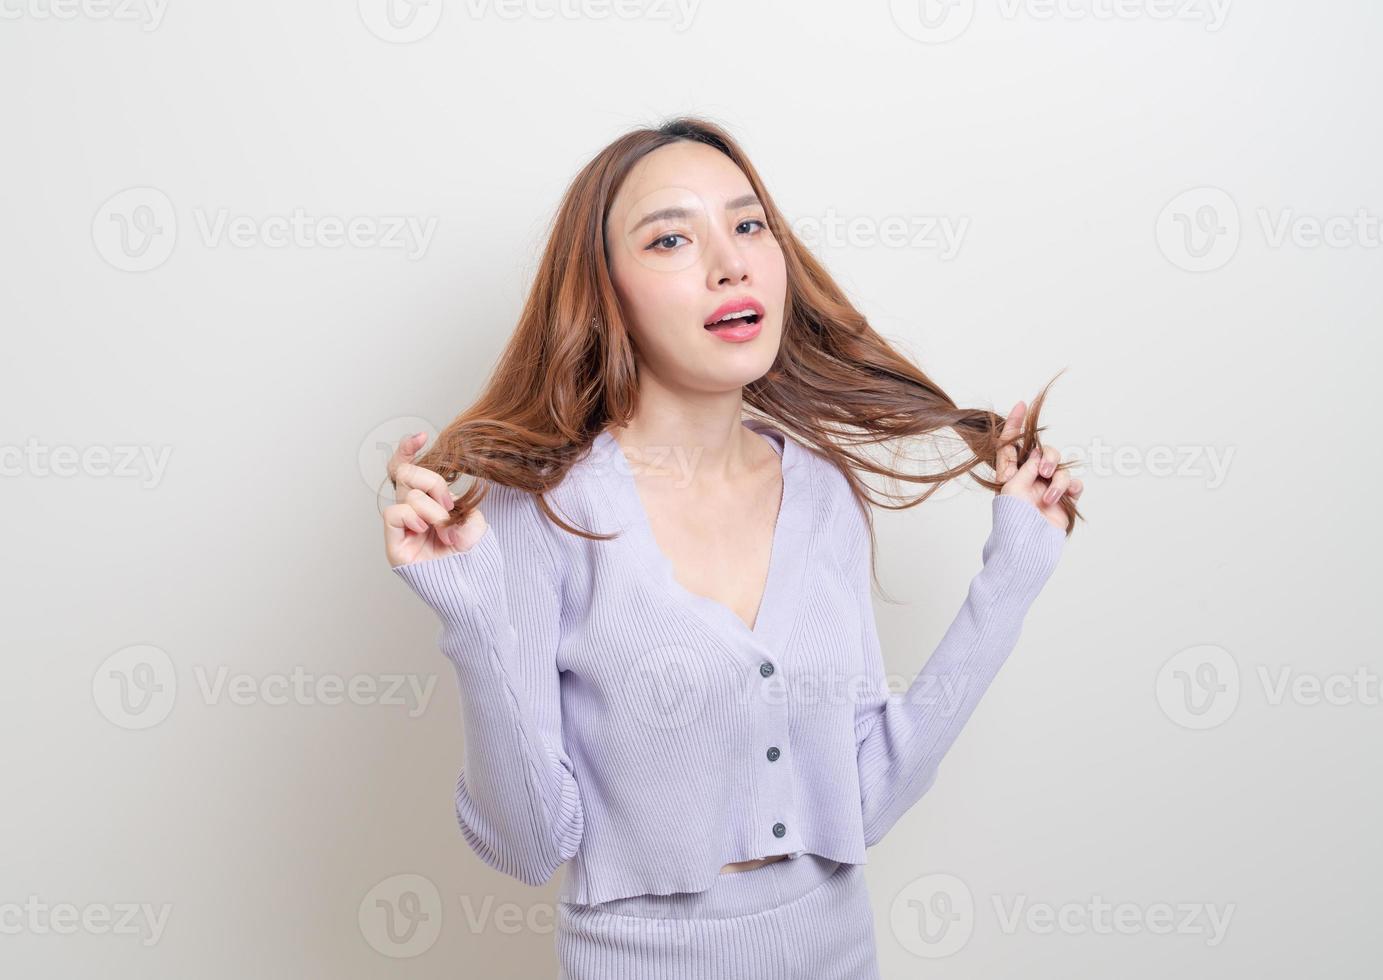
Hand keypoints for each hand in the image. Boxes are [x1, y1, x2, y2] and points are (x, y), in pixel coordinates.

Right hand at [382, 431, 488, 566]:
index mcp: (429, 502)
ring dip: (432, 509)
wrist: (472, 586)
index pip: (408, 470)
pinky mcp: (394, 545)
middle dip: (431, 480)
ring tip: (444, 529)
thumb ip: (458, 504)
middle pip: (406, 474)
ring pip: (407, 493)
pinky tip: (426, 530)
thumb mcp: (474, 521)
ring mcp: (402, 528)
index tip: (420, 436)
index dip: (408, 450)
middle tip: (448, 504)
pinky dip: (413, 517)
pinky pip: (394, 513)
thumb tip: (438, 503)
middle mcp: (412, 512)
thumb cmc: (473, 556)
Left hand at [995, 401, 1082, 531]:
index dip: (1015, 424)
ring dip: (1057, 480)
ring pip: (1060, 467)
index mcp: (1010, 474)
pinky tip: (1066, 497)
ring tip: (1049, 498)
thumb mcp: (1013, 490)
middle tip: (1043, 471)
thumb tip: (1037, 455)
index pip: (1010, 444)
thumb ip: (1026, 468)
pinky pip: (1074, 483)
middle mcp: (1028, 478)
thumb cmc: (1013, 521)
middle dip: (1047, 456)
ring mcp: (1046, 488)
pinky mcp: (1063, 500)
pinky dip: (1071, 488)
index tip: (1021, 405)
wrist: (1028, 546)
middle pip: (1043, 451)